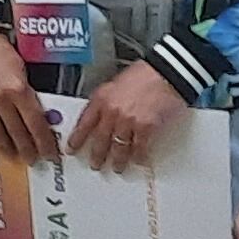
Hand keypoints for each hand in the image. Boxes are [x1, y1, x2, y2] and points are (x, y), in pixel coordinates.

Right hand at [0, 31, 56, 161]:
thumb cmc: (0, 50)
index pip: (35, 123)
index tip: (50, 154)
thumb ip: (30, 93)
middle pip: (17, 133)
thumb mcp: (23, 68)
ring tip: (15, 154)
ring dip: (8, 147)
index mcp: (17, 88)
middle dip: (27, 149)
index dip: (44, 142)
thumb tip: (42, 117)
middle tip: (34, 159)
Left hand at [66, 59, 189, 175]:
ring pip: (119, 147)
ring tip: (117, 166)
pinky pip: (139, 148)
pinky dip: (139, 156)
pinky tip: (138, 160)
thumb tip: (104, 114)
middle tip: (95, 164)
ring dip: (118, 160)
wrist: (167, 71)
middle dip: (97, 155)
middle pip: (100, 139)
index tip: (72, 148)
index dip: (76, 139)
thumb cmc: (146, 73)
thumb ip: (108, 99)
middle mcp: (111, 111)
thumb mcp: (117, 82)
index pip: (84, 123)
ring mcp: (127, 121)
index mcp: (102, 98)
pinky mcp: (145, 127)